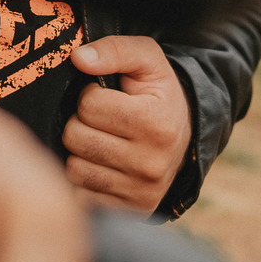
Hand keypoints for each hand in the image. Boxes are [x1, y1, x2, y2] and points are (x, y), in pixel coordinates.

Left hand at [64, 35, 192, 214]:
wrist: (185, 135)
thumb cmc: (157, 93)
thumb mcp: (147, 60)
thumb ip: (115, 50)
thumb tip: (78, 58)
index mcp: (156, 124)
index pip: (89, 106)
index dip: (90, 95)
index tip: (105, 96)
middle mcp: (151, 164)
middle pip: (77, 138)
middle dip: (80, 123)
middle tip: (99, 120)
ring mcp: (140, 193)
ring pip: (74, 169)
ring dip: (79, 151)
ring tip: (100, 140)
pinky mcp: (130, 211)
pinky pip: (81, 195)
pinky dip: (83, 179)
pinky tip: (99, 164)